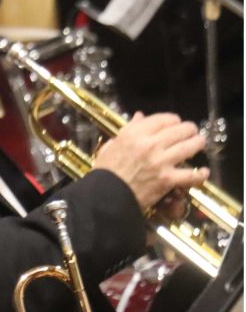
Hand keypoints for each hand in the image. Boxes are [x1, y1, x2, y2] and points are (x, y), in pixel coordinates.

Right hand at [92, 112, 207, 210]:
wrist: (107, 194)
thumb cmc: (106, 170)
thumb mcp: (112, 144)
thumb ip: (128, 129)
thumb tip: (139, 116)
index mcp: (134, 134)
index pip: (162, 119)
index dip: (172, 119)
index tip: (175, 122)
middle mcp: (150, 144)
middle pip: (179, 130)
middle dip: (189, 129)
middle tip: (191, 131)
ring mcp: (161, 162)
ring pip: (189, 147)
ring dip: (198, 143)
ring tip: (200, 143)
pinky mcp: (168, 179)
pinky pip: (191, 175)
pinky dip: (200, 174)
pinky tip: (204, 172)